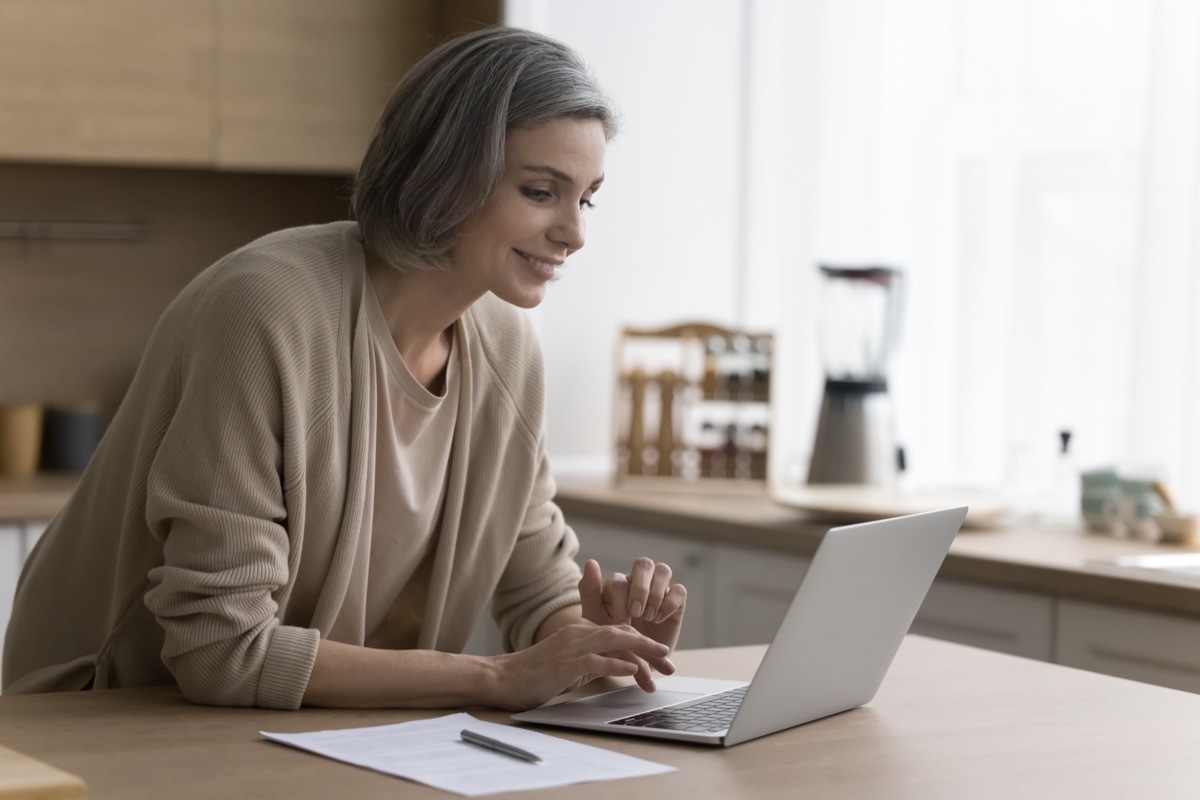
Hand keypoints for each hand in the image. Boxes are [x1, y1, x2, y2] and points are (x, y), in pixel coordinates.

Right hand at [489, 620, 670, 710]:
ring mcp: (572, 646)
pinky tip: (632, 669)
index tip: (659, 659)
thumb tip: (618, 667)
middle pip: (623, 632)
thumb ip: (592, 661)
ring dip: (642, 650)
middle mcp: (578, 633)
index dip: (642, 643)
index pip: (619, 631)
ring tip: (661, 659)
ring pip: (615, 640)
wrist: (502, 678)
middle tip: (669, 662)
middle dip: (649, 646)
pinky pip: (597, 659)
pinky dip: (617, 663)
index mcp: (580, 631)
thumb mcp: (569, 664)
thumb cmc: (533, 674)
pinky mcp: (565, 662)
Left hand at [579, 558, 686, 688]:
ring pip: (662, 571)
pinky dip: (670, 604)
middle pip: (643, 564)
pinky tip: (660, 619)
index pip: (620, 579)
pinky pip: (679, 590)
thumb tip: (591, 561)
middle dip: (640, 589)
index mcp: (617, 585)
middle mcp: (638, 582)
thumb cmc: (611, 641)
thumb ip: (589, 590)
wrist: (633, 664)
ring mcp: (658, 589)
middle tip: (637, 613)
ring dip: (655, 595)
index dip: (621, 600)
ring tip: (649, 618)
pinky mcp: (675, 601)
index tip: (621, 622)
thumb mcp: (595, 619)